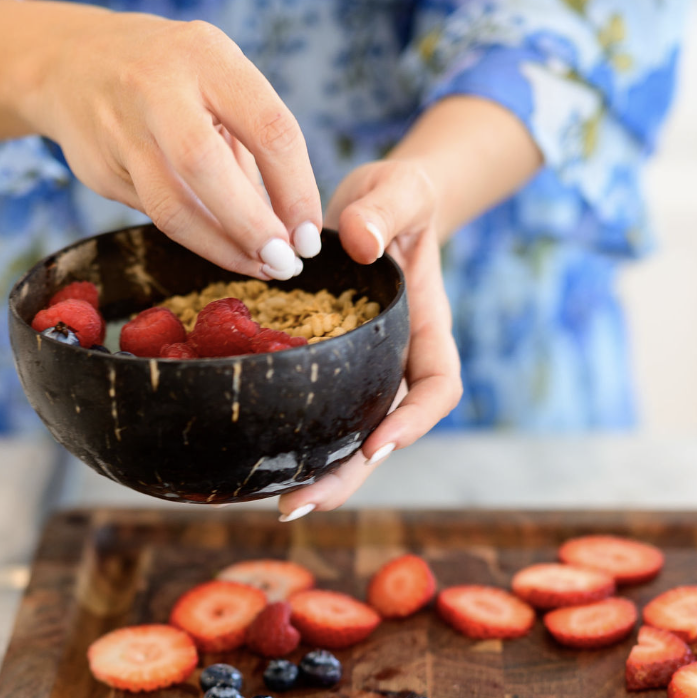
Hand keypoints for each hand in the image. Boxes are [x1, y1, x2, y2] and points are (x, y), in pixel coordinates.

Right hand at [0, 0, 322, 280]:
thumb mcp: (215, 79)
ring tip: (257, 267)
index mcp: (206, 55)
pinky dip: (192, 236)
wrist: (70, 62)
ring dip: (221, 247)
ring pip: (172, 206)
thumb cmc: (169, 75)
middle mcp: (157, 86)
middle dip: (252, 226)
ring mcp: (120, 128)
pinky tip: (219, 247)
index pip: (267, 126)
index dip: (296, 188)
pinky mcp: (98, 167)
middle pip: (207, 167)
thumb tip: (293, 226)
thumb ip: (252, 144)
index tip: (310, 232)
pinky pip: (152, 213)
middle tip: (285, 264)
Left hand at [278, 156, 462, 519]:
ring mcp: (363, 376)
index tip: (378, 442)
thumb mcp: (397, 191)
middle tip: (307, 502)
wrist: (369, 209)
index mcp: (426, 330)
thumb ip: (385, 210)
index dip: (414, 420)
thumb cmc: (393, 201)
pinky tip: (257, 467)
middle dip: (351, 474)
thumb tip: (361, 241)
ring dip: (320, 477)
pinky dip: (292, 444)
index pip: (438, 386)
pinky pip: (315, 415)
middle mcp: (397, 365)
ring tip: (282, 506)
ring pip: (349, 438)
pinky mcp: (326, 375)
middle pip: (386, 434)